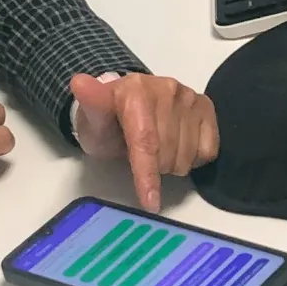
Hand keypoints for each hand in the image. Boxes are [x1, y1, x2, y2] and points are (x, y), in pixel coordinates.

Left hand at [69, 72, 219, 211]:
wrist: (126, 103)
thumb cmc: (107, 120)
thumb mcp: (92, 119)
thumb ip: (90, 105)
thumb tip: (79, 82)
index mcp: (135, 90)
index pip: (146, 141)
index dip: (147, 175)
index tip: (150, 203)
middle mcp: (167, 89)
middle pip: (167, 154)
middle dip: (153, 169)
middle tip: (139, 158)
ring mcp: (189, 96)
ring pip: (187, 156)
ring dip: (171, 165)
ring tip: (156, 151)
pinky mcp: (206, 106)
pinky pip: (207, 150)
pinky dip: (192, 158)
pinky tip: (177, 146)